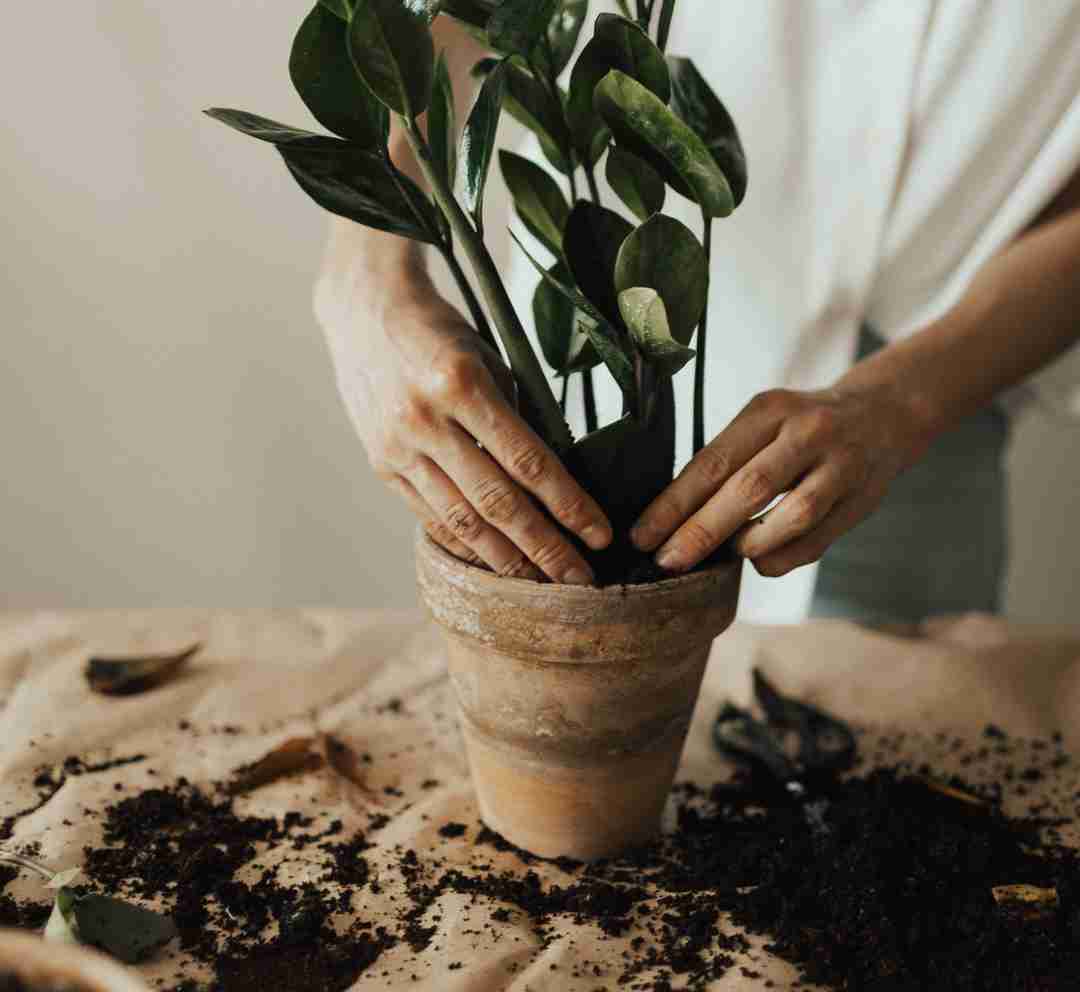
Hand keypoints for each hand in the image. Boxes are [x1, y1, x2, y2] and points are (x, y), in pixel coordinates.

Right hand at [316, 263, 611, 584]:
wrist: (364, 310)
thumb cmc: (441, 332)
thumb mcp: (488, 359)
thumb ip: (515, 417)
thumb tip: (552, 481)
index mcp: (462, 383)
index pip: (528, 461)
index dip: (568, 505)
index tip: (599, 535)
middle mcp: (426, 419)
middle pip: (497, 502)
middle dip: (544, 548)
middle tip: (579, 581)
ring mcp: (398, 446)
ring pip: (461, 520)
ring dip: (506, 560)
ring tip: (540, 585)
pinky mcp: (381, 463)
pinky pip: (429, 516)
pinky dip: (464, 544)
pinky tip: (492, 563)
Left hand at [629, 384, 930, 576]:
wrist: (883, 414)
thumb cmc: (801, 426)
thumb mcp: (764, 421)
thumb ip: (728, 460)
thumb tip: (671, 516)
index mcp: (769, 409)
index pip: (713, 461)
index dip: (673, 503)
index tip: (642, 535)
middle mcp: (807, 432)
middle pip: (748, 488)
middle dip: (701, 531)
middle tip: (666, 561)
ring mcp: (840, 465)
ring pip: (790, 516)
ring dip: (748, 543)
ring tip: (723, 556)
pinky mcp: (861, 499)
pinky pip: (816, 540)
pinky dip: (780, 557)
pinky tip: (759, 559)